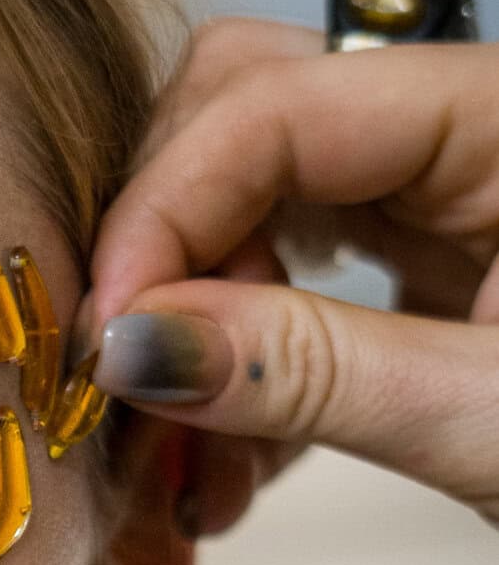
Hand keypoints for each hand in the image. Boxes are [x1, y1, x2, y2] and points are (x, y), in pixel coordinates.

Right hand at [81, 21, 498, 534]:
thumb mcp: (496, 423)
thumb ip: (308, 373)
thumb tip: (135, 345)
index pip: (279, 103)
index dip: (166, 209)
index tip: (104, 335)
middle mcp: (476, 125)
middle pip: (251, 110)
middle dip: (168, 244)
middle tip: (126, 380)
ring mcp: (460, 189)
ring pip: (263, 193)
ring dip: (197, 313)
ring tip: (184, 460)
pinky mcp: (448, 260)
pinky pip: (307, 267)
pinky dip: (251, 354)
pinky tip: (240, 461)